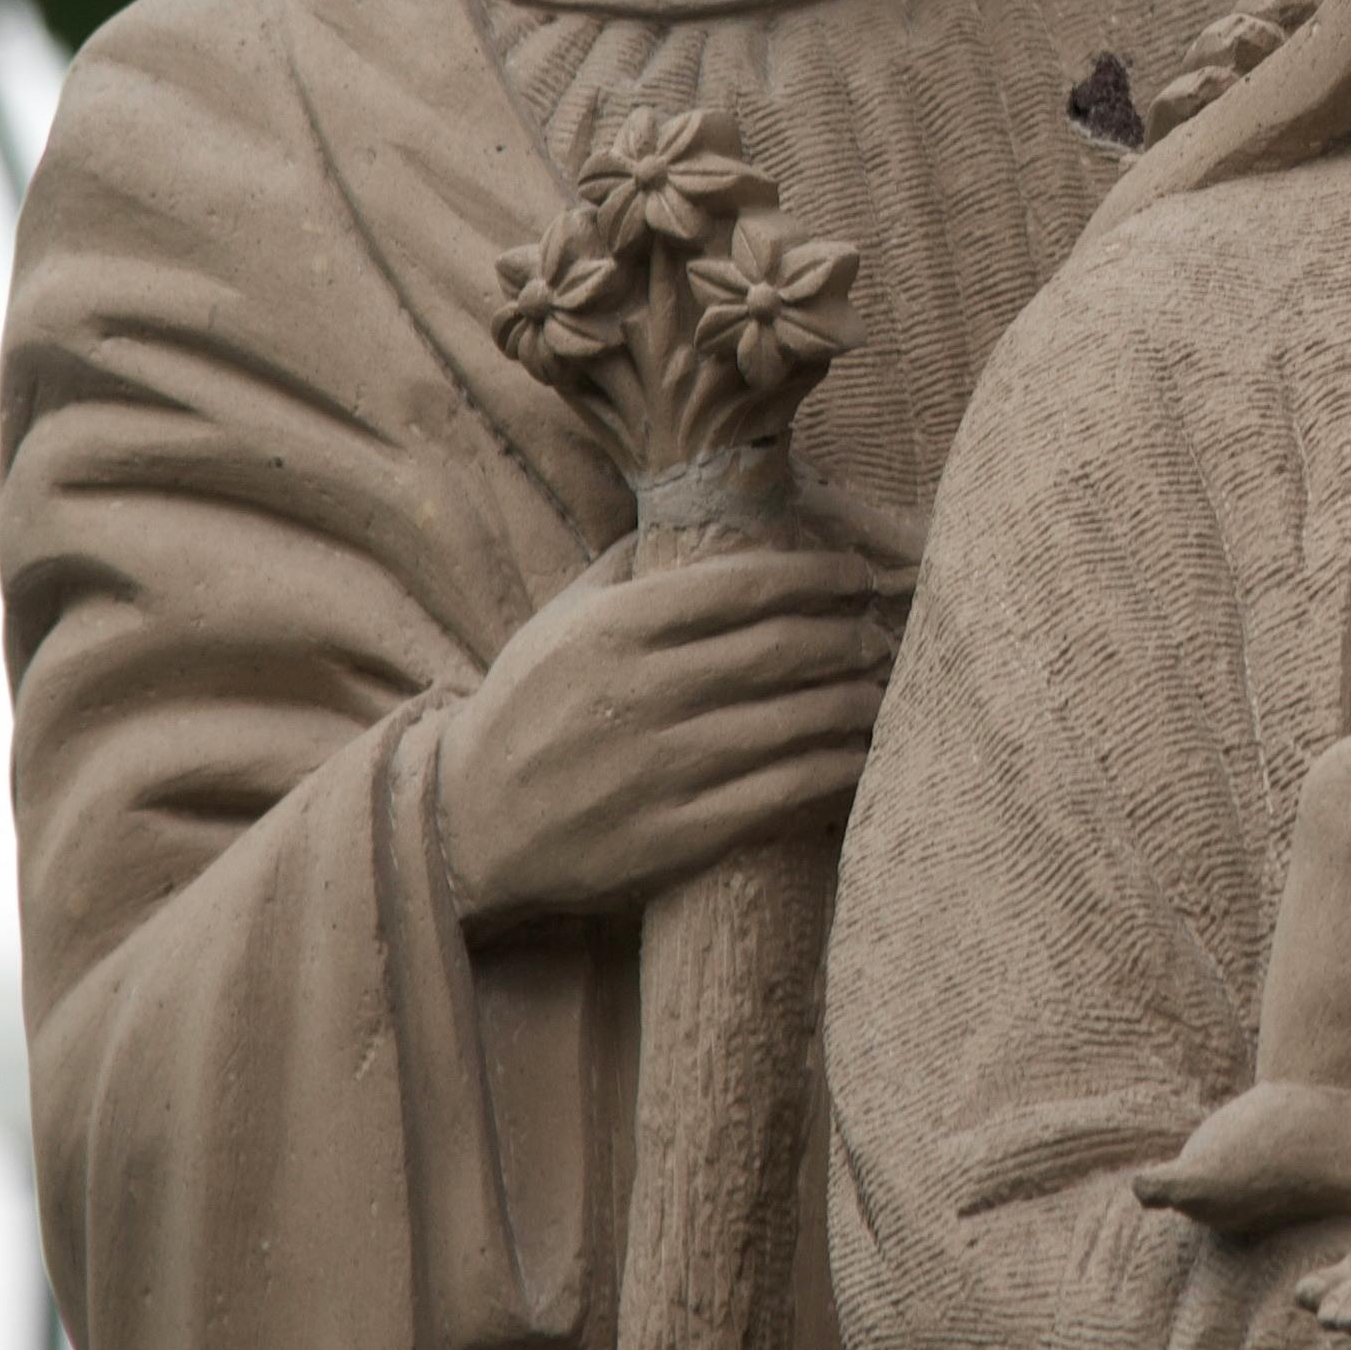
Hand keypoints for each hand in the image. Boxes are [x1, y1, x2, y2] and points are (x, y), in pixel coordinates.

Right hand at [434, 542, 900, 929]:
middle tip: (881, 635)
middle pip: (783, 650)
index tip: (858, 575)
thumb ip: (627, 567)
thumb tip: (699, 512)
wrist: (469, 824)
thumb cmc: (525, 710)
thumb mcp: (560, 623)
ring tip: (882, 690)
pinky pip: (781, 795)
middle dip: (850, 637)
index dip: (818, 576)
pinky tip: (862, 755)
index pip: (744, 586)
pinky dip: (835, 770)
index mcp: (617, 630)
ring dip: (857, 702)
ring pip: (794, 722)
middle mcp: (643, 694)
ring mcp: (662, 769)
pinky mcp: (677, 838)